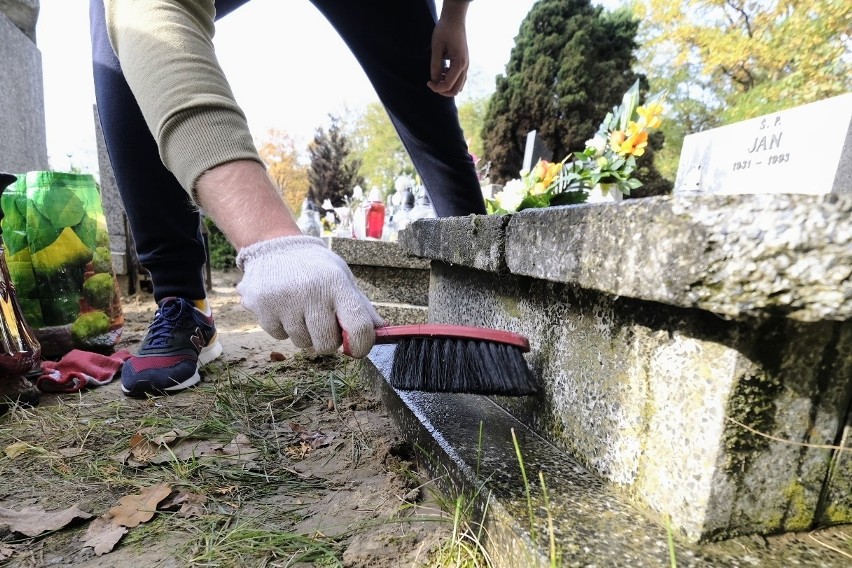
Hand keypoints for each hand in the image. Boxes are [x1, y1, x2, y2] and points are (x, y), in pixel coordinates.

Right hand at [236, 236, 384, 357]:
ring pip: (301, 343)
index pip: (359, 327)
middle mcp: (311, 291)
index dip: (361, 345)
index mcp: (336, 283)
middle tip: (321, 322)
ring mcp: (284, 300)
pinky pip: (279, 336)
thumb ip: (361, 306)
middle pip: (327, 344)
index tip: (355, 348)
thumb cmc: (316, 268)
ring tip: (299, 308)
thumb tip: (381, 330)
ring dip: (303, 333)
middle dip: (327, 340)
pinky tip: (282, 307)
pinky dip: (282, 327)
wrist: (275, 246)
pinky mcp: (261, 306)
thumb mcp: (342, 278)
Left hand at [427, 0, 469, 96]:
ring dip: (447, 85)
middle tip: (431, 83)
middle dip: (442, 90)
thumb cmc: (444, 31)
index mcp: (459, 63)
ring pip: (459, 86)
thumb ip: (435, 65)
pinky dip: (450, 80)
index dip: (436, 87)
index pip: (448, 85)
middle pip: (456, 90)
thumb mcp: (436, 47)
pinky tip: (442, 71)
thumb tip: (434, 81)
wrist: (454, 20)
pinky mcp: (464, 63)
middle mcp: (465, 66)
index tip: (427, 82)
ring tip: (437, 75)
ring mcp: (466, 65)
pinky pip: (459, 78)